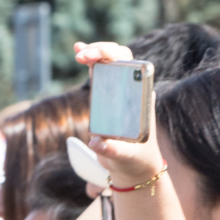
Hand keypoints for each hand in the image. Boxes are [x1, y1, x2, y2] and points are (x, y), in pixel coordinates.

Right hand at [72, 41, 164, 182]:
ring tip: (78, 51)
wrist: (134, 168)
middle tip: (82, 56)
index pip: (133, 68)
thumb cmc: (135, 161)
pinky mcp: (108, 98)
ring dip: (94, 53)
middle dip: (102, 52)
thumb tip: (96, 142)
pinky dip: (91, 62)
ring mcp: (120, 93)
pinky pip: (101, 75)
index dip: (116, 57)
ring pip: (110, 64)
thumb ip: (112, 150)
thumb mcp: (125, 156)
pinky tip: (79, 53)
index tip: (99, 58)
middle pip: (121, 60)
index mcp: (141, 99)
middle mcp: (132, 92)